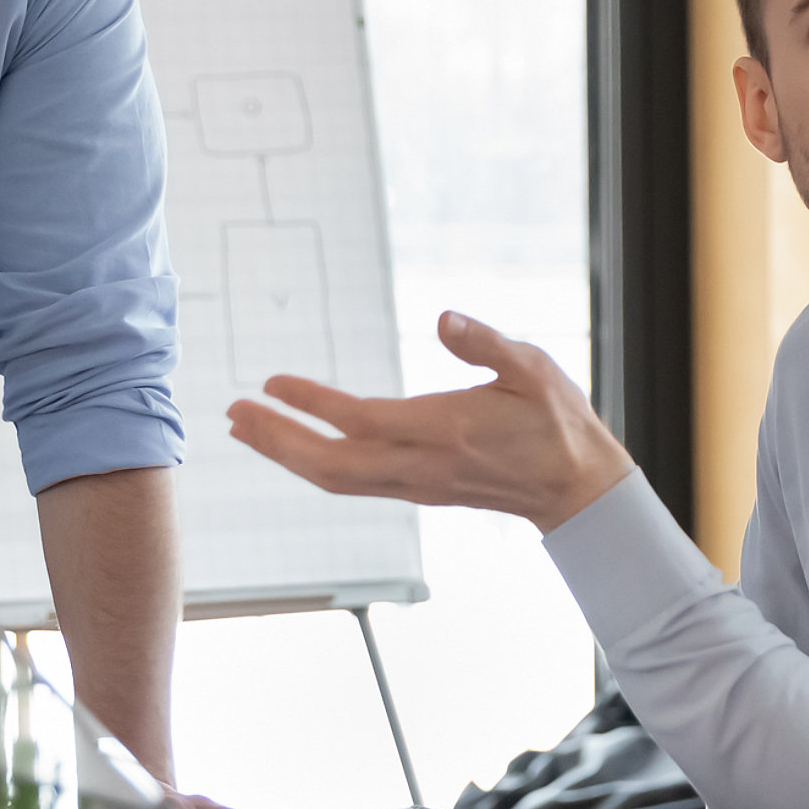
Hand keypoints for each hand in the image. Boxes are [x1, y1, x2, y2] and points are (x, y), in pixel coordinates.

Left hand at [228, 312, 633, 531]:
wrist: (576, 488)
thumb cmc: (557, 422)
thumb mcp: (533, 367)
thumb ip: (485, 343)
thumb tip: (442, 318)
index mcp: (445, 430)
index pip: (361, 420)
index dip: (311, 403)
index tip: (270, 382)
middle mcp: (422, 465)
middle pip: (330, 463)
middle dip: (276, 440)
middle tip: (232, 414)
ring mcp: (416, 484)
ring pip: (335, 480)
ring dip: (286, 455)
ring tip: (247, 430)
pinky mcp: (417, 490)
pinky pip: (352, 484)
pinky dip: (313, 466)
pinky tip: (296, 448)